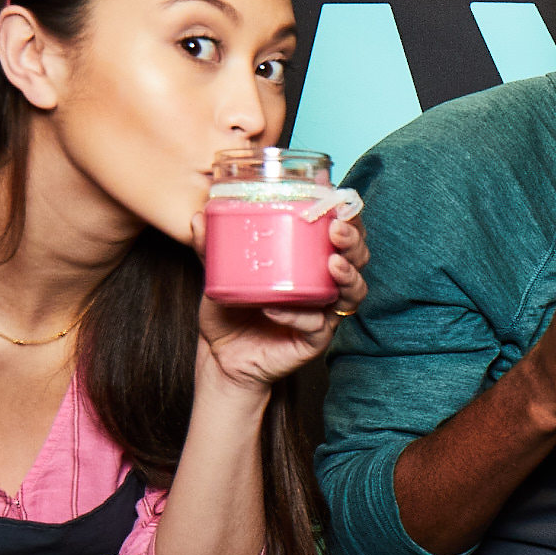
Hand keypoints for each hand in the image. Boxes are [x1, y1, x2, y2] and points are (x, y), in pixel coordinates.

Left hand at [196, 214, 371, 392]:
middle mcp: (324, 286)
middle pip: (357, 260)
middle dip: (353, 242)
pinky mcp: (314, 340)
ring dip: (348, 275)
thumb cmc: (230, 311)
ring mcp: (323, 313)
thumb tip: (198, 216)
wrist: (221, 355)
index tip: (338, 199)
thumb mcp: (220, 273)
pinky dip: (298, 315)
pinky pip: (316, 326)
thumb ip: (211, 247)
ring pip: (353, 293)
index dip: (349, 218)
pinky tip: (275, 307)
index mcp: (309, 263)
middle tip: (336, 230)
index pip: (340, 235)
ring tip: (333, 263)